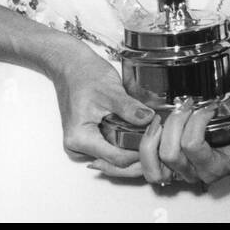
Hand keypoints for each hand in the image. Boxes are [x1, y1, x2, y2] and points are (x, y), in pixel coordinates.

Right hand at [47, 42, 155, 174]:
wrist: (71, 66)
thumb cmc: (84, 75)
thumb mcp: (110, 90)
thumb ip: (130, 107)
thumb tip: (149, 119)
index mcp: (80, 138)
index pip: (117, 159)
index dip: (140, 151)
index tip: (156, 138)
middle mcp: (78, 147)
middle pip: (115, 163)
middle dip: (138, 154)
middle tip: (158, 139)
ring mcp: (82, 146)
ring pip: (113, 158)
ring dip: (132, 150)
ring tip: (150, 134)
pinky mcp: (89, 140)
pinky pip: (109, 149)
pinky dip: (124, 143)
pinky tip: (138, 133)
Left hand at [127, 102, 229, 187]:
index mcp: (214, 169)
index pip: (193, 146)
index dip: (196, 121)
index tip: (209, 106)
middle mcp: (193, 172)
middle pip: (169, 152)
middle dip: (176, 121)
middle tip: (188, 104)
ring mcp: (178, 168)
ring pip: (153, 159)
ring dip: (157, 132)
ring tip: (170, 113)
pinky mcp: (167, 161)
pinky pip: (147, 161)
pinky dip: (147, 141)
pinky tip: (156, 124)